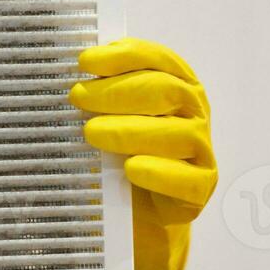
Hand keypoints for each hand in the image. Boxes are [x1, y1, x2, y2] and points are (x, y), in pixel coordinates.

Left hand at [69, 38, 216, 269]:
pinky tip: (130, 168)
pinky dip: (159, 172)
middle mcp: (193, 113)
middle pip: (167, 90)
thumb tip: (68, 78)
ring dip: (131, 129)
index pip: (157, 59)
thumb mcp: (107, 119)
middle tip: (78, 97)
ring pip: (179, 133)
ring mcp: (201, 150)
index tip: (84, 62)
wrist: (138, 213)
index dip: (122, 55)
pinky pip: (187, 180)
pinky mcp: (199, 188)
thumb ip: (98, 96)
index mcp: (176, 84)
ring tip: (92, 132)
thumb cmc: (120, 154)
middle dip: (118, 90)